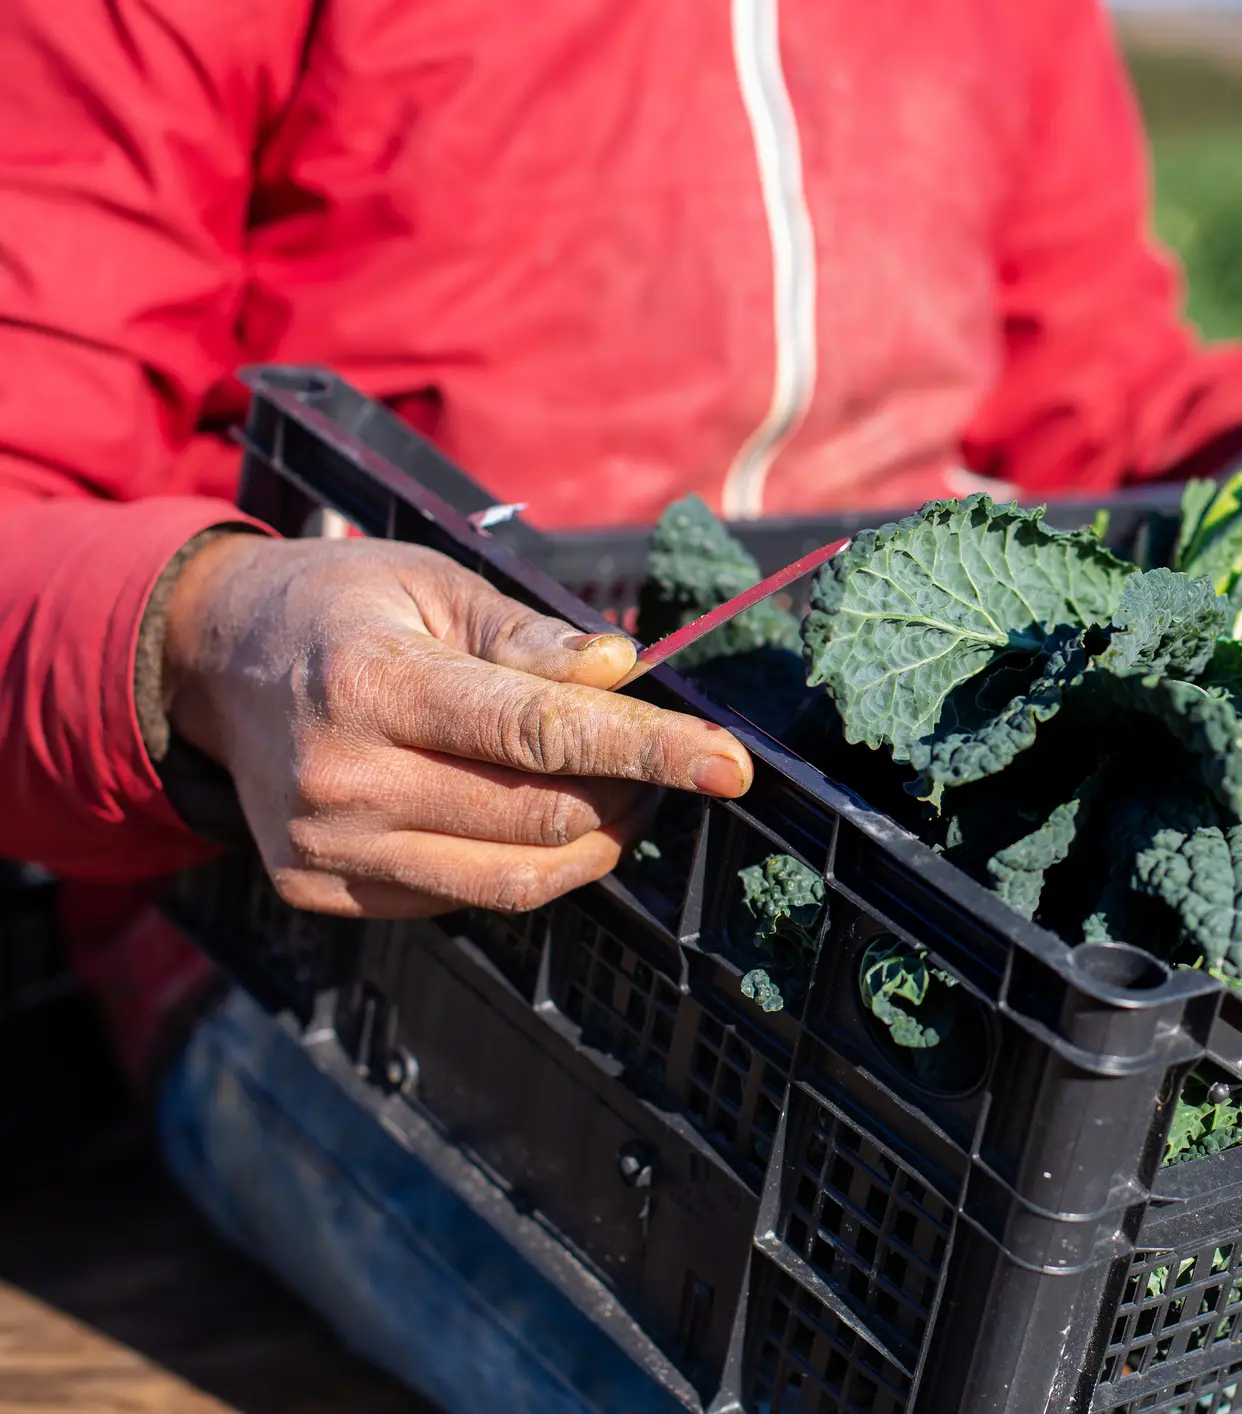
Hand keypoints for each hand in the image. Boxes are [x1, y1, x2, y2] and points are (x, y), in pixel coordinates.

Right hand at [162, 536, 752, 918]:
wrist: (213, 662)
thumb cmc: (345, 609)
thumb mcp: (436, 585)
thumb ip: (532, 639)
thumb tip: (624, 671)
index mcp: (373, 684)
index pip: (541, 734)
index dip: (649, 750)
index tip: (730, 765)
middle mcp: (344, 780)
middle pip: (544, 817)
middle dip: (631, 790)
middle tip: (662, 755)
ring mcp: (328, 850)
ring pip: (518, 879)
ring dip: (597, 839)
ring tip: (615, 788)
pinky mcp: (323, 892)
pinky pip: (469, 897)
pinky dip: (530, 862)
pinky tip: (530, 810)